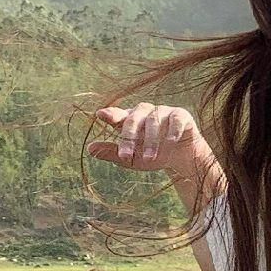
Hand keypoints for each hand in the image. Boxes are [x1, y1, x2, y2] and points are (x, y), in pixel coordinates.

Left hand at [88, 102, 203, 174]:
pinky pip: (176, 119)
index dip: (110, 114)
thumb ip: (111, 152)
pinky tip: (170, 142)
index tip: (100, 114)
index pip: (118, 115)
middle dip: (129, 138)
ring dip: (151, 141)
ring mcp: (163, 111)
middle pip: (133, 119)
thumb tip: (89, 149)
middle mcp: (145, 112)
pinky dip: (172, 130)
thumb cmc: (151, 155)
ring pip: (153, 121)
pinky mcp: (181, 115)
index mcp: (130, 119)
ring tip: (149, 158)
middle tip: (125, 156)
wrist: (180, 158)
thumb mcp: (130, 158)